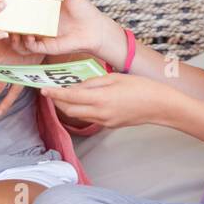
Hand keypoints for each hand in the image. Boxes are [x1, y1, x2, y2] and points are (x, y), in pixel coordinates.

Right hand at [10, 0, 121, 60]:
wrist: (95, 29)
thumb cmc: (83, 10)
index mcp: (40, 9)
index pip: (20, 8)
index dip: (10, 7)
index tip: (3, 0)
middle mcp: (37, 23)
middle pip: (15, 25)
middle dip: (6, 24)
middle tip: (2, 18)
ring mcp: (40, 35)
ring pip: (19, 40)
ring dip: (13, 37)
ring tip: (13, 31)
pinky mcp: (45, 46)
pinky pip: (31, 48)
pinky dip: (27, 43)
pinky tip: (28, 37)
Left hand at [40, 73, 180, 129]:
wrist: (160, 106)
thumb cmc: (141, 87)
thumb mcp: (114, 78)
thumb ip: (92, 82)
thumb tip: (76, 86)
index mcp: (101, 99)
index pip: (70, 97)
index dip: (55, 93)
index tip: (44, 89)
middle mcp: (100, 113)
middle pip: (70, 110)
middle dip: (59, 102)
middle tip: (54, 91)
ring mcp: (104, 121)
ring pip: (79, 115)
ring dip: (70, 106)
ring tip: (68, 94)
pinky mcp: (109, 125)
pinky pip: (90, 118)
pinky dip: (83, 109)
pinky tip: (85, 101)